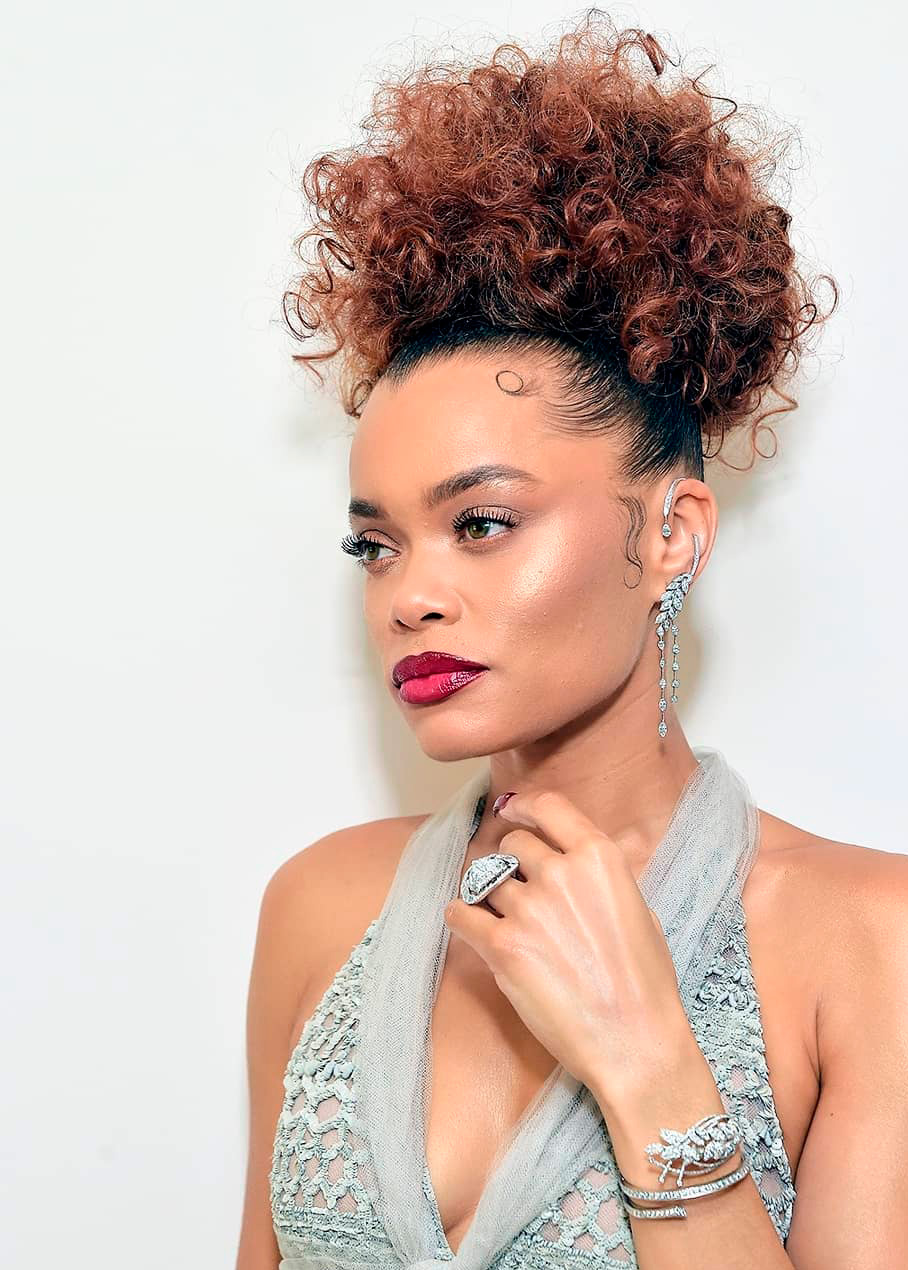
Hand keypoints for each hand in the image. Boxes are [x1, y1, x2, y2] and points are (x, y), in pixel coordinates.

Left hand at [443, 788, 698, 1102]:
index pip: (550, 807)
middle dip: (512, 863)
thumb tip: (575, 865)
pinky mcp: (502, 944)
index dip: (524, 806)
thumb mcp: (639, 910)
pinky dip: (461, 918)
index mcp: (600, 858)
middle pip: (514, 845)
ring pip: (486, 879)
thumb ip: (601, 878)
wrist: (634, 1041)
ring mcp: (529, 907)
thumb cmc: (645, 984)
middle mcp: (562, 873)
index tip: (511, 810)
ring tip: (500, 918)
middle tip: (519, 890)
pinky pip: (461, 913)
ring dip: (489, 895)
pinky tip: (470, 927)